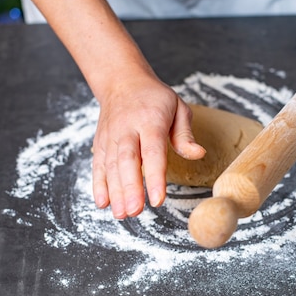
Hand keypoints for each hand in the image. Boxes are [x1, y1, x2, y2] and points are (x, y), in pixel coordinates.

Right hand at [92, 75, 205, 218]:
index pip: (153, 151)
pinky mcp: (100, 143)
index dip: (155, 176)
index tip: (158, 199)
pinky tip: (102, 203)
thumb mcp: (178, 107)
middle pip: (127, 161)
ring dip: (115, 192)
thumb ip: (185, 134)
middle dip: (130, 188)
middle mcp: (127, 129)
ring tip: (122, 214)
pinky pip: (98, 165)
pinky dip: (98, 185)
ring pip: (111, 166)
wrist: (121, 81)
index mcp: (150, 120)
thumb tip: (198, 154)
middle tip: (135, 211)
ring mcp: (111, 136)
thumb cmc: (155, 98)